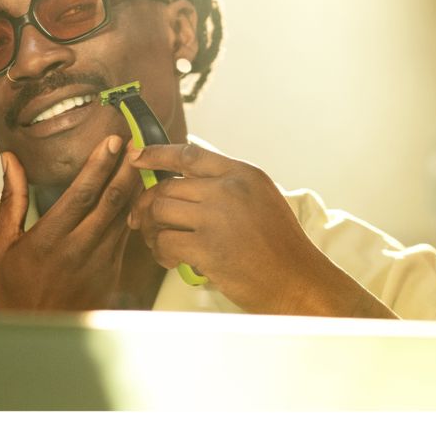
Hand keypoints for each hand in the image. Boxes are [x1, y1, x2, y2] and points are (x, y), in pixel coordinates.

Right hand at [0, 135, 142, 311]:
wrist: (37, 336)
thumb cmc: (14, 289)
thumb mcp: (1, 246)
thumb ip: (11, 200)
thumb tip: (10, 160)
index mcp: (48, 241)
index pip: (82, 194)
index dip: (100, 165)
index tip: (113, 141)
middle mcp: (77, 251)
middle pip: (111, 202)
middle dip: (127, 169)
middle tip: (138, 144)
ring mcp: (99, 264)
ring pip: (124, 218)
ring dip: (135, 188)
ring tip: (142, 162)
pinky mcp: (111, 274)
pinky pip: (126, 237)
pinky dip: (134, 213)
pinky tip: (138, 195)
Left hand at [127, 142, 395, 317]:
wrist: (298, 281)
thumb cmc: (281, 247)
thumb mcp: (262, 199)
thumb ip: (229, 187)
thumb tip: (186, 183)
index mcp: (242, 174)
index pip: (189, 154)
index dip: (157, 153)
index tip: (137, 157)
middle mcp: (228, 189)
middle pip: (168, 186)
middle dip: (146, 204)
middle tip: (140, 219)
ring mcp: (216, 217)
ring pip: (160, 212)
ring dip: (150, 229)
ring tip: (155, 242)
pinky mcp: (207, 247)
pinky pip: (165, 242)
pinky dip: (160, 252)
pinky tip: (169, 261)